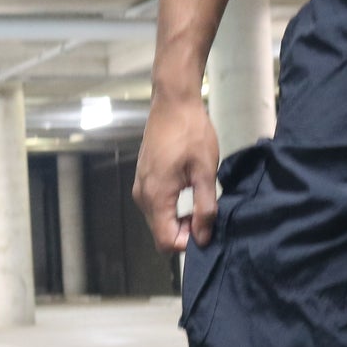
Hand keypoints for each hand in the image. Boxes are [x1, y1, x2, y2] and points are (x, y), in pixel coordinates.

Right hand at [133, 90, 219, 251]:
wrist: (173, 103)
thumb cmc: (192, 133)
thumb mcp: (206, 172)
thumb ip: (205, 208)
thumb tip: (203, 238)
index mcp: (156, 196)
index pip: (166, 242)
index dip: (188, 243)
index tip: (206, 228)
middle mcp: (142, 196)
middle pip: (160, 234)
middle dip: (184, 233)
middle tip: (206, 214)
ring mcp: (140, 187)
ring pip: (158, 221)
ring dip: (178, 221)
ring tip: (200, 202)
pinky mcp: (143, 179)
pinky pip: (155, 207)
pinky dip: (172, 209)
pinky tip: (188, 192)